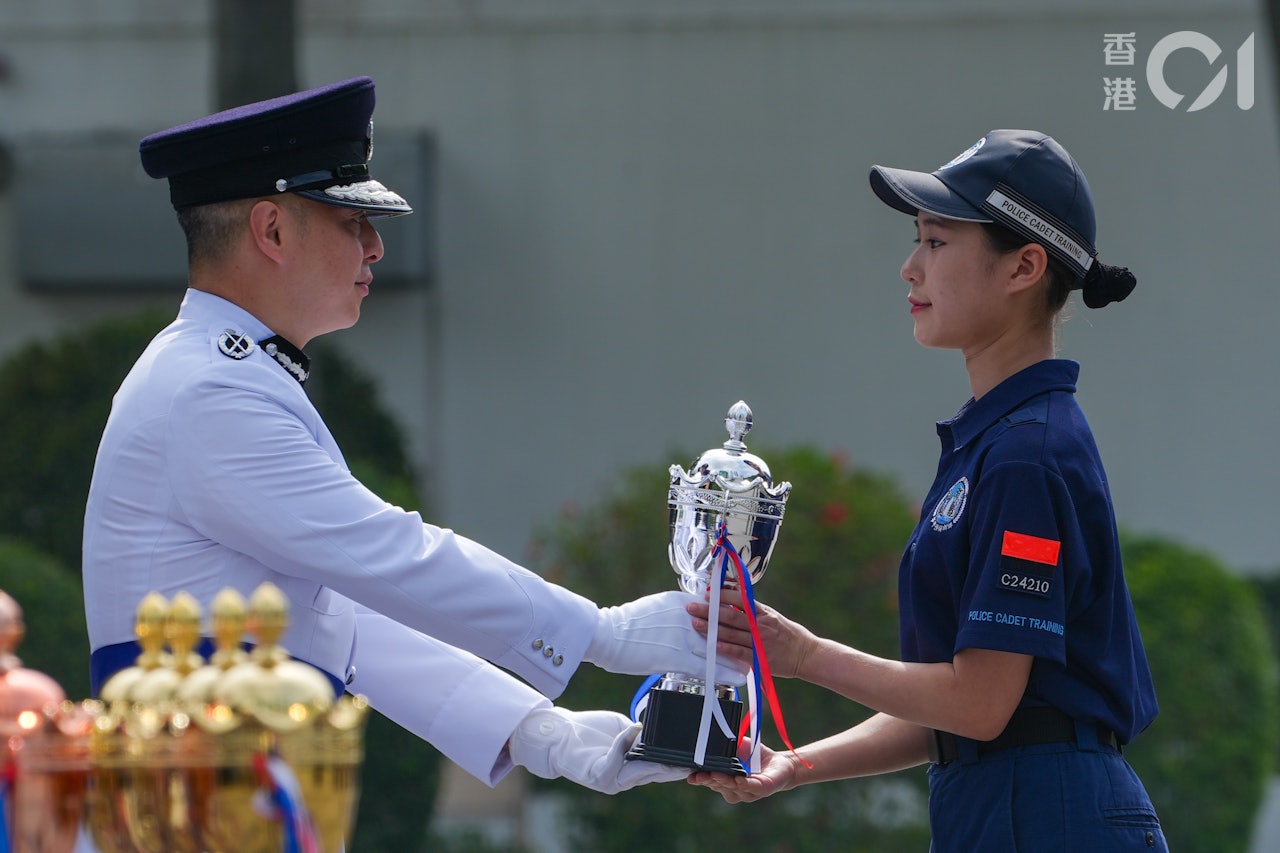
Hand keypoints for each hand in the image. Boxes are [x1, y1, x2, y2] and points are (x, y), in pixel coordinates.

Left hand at [508, 706, 688, 793]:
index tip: (695, 757)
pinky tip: (633, 729)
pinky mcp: (598, 775)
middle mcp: (623, 779)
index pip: (658, 768)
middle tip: (693, 761)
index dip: (676, 764)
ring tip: (673, 755)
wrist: (559, 735)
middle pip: (654, 773)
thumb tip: (655, 733)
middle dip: (673, 767)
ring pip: (639, 772)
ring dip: (656, 762)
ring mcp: (611, 780)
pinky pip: (615, 762)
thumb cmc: (590, 731)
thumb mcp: (622, 730)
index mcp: (631, 769)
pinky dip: (624, 744)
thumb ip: (640, 735)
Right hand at [585, 591, 749, 683]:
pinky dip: (725, 672)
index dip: (732, 617)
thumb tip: (690, 612)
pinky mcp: (675, 657)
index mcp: (680, 602)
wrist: (605, 634)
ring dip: (739, 655)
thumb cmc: (626, 623)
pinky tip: (739, 677)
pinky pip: (707, 666)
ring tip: (755, 662)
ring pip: (719, 647)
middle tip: (759, 643)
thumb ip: (677, 610)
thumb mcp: (656, 607)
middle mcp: (685, 616)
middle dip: (741, 636)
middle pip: (721, 627)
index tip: (746, 624)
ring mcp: (681, 637)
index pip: (714, 608)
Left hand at [687, 599, 816, 679]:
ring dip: (712, 629)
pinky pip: (739, 652)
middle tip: (692, 608)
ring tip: (696, 624)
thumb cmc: (787, 634)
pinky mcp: (759, 659)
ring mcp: (759, 642)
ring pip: (732, 634)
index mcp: (763, 613)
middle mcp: (760, 625)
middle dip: (709, 612)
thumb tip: (731, 598)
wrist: (806, 654)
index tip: (707, 594)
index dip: (723, 596)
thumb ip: (752, 609)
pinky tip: (713, 645)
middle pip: (731, 616)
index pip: (740, 600)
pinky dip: (726, 648)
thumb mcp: (771, 616)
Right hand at [687, 744, 796, 802]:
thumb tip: (707, 733)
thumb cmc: (755, 756)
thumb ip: (722, 745)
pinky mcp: (762, 789)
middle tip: (699, 774)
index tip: (690, 776)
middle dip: (708, 780)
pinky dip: (743, 783)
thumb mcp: (735, 748)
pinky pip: (751, 787)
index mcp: (726, 782)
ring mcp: (748, 792)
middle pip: (719, 786)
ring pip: (733, 788)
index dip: (700, 779)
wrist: (780, 763)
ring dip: (724, 782)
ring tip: (715, 774)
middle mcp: (735, 790)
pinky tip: (737, 779)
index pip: (710, 782)